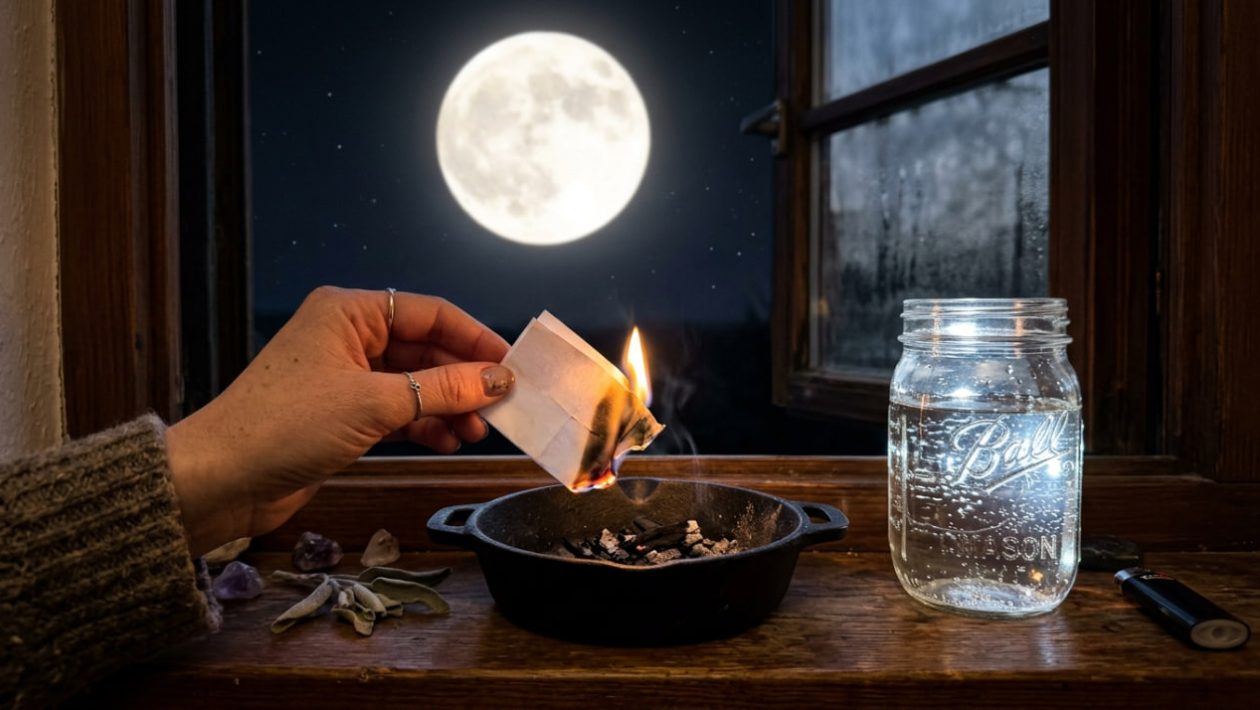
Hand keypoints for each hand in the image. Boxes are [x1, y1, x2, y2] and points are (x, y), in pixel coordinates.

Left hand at [165, 286, 513, 555]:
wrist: (221, 479)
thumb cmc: (284, 426)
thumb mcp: (375, 403)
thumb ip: (443, 389)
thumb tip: (497, 379)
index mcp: (349, 312)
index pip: (430, 313)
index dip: (475, 339)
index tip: (512, 365)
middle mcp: (348, 337)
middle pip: (425, 349)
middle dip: (463, 380)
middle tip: (502, 406)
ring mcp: (344, 377)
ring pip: (414, 383)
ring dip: (448, 407)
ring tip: (476, 432)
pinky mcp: (341, 414)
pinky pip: (398, 410)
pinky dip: (424, 425)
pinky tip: (447, 442)